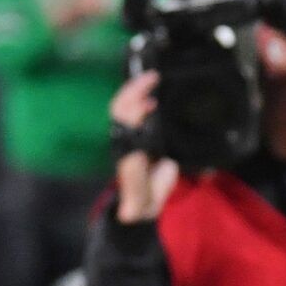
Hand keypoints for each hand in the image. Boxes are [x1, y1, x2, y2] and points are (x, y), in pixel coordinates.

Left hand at [110, 72, 178, 221]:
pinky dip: (139, 98)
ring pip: (122, 107)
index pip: (125, 126)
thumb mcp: (146, 198)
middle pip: (120, 109)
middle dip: (133, 90)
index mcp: (127, 153)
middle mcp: (124, 142)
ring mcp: (128, 138)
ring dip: (135, 90)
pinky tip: (153, 93)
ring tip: (152, 78)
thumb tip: (165, 166)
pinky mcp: (135, 138)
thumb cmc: (141, 202)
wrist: (135, 208)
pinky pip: (131, 112)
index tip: (150, 101)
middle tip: (153, 77)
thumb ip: (154, 184)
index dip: (135, 111)